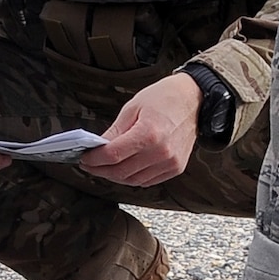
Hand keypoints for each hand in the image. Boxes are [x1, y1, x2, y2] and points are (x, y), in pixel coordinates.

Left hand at [80, 74, 202, 186]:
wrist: (194, 99)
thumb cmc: (164, 98)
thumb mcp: (132, 108)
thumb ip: (114, 132)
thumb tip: (97, 148)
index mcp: (149, 133)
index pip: (113, 156)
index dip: (94, 160)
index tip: (84, 158)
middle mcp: (161, 152)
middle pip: (121, 172)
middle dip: (100, 170)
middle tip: (90, 165)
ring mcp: (170, 163)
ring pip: (133, 181)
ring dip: (115, 176)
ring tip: (105, 167)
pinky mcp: (176, 168)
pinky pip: (147, 181)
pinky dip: (133, 178)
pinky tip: (125, 168)